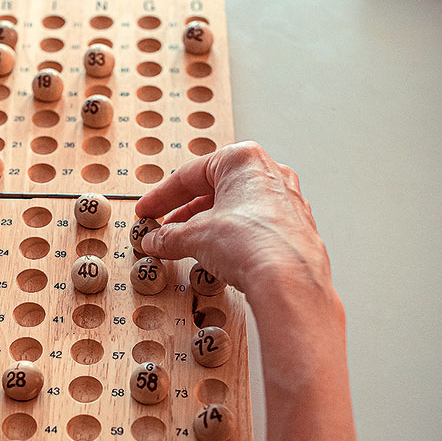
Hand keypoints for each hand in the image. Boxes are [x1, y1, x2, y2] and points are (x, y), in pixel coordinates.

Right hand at [135, 142, 331, 304]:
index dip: (161, 197)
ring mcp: (285, 200)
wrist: (289, 280)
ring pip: (236, 208)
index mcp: (243, 160)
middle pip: (214, 190)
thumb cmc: (253, 244)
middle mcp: (269, 173)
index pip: (189, 175)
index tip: (147, 210)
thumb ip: (170, 236)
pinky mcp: (294, 227)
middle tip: (165, 228)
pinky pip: (254, 226)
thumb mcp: (195, 237)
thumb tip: (157, 239)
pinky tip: (219, 255)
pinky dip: (231, 237)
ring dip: (208, 226)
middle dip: (185, 212)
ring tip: (188, 245)